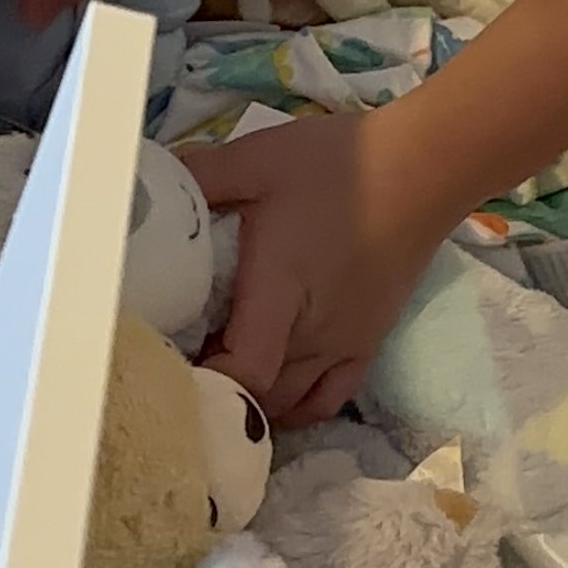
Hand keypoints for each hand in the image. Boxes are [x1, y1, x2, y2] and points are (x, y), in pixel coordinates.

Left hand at [192, 105, 454, 425]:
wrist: (424, 168)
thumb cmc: (340, 165)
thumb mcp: (256, 158)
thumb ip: (197, 176)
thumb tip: (143, 185)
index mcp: (281, 292)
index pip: (244, 372)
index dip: (203, 384)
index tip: (166, 366)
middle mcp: (313, 333)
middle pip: (259, 399)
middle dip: (215, 392)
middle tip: (178, 363)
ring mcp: (344, 345)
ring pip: (289, 407)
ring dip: (251, 402)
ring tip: (220, 373)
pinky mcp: (366, 344)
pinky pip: (327, 400)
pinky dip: (294, 409)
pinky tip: (270, 392)